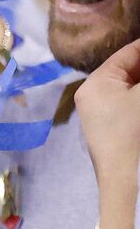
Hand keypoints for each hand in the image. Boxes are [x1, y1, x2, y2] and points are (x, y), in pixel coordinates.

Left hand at [76, 36, 139, 183]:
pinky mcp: (112, 125)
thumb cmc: (132, 130)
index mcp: (96, 82)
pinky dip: (139, 95)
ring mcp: (101, 110)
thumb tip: (139, 67)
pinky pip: (130, 101)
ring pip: (131, 86)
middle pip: (130, 69)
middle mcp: (93, 93)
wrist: (124, 175)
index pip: (127, 53)